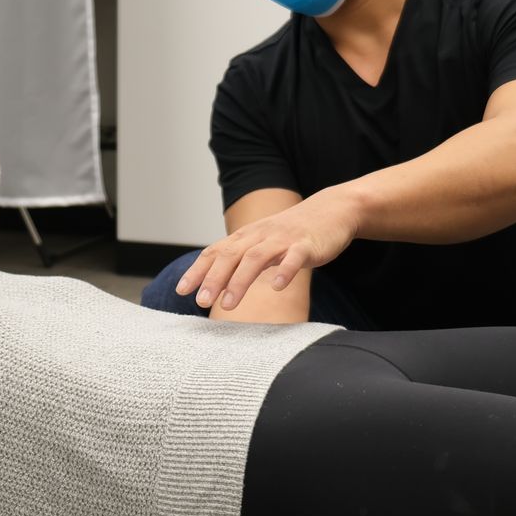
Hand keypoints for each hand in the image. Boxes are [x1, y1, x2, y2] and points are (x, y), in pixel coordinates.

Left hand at [177, 190, 360, 311]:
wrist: (333, 210)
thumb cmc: (293, 232)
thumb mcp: (263, 243)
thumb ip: (241, 260)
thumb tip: (215, 285)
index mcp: (247, 237)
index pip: (216, 252)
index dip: (198, 270)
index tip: (182, 291)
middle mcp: (261, 236)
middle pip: (231, 255)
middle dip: (213, 279)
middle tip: (201, 302)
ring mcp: (283, 239)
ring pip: (256, 258)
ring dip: (240, 281)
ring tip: (228, 305)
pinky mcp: (307, 245)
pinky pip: (293, 258)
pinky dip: (284, 272)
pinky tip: (277, 288)